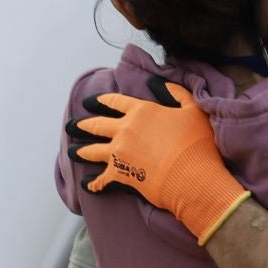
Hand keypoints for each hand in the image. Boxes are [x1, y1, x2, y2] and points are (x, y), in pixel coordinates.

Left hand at [69, 75, 250, 244]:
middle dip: (81, 125)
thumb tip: (156, 82)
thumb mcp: (192, 109)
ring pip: (92, 150)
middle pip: (96, 125)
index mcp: (140, 111)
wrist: (192, 177)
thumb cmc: (196, 143)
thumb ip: (174, 92)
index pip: (114, 102)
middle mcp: (124, 130)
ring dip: (80, 151)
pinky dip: (93, 183)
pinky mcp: (120, 175)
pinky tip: (87, 185)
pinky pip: (101, 179)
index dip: (100, 100)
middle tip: (71, 125)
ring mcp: (119, 153)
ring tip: (71, 151)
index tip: (89, 101)